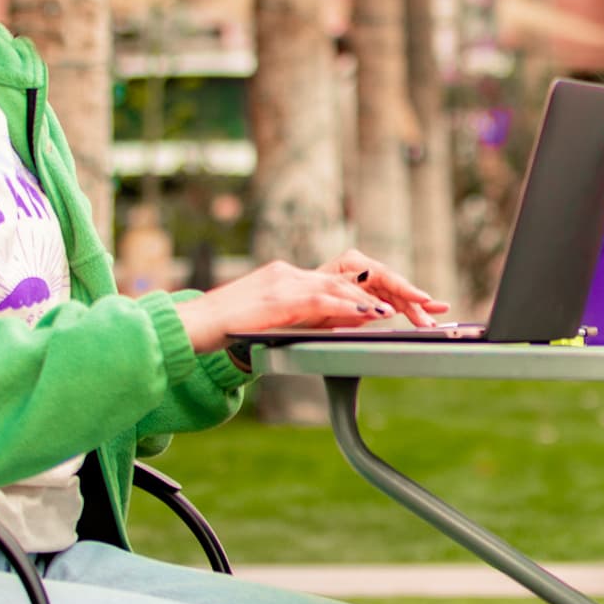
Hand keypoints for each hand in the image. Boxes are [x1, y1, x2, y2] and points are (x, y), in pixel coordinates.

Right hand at [179, 260, 386, 352]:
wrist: (192, 325)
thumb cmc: (224, 329)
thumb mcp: (269, 322)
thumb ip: (298, 320)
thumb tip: (333, 326)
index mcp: (286, 277)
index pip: (336, 279)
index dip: (368, 290)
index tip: (395, 301)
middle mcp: (288, 273)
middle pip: (345, 278)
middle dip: (381, 291)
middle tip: (411, 303)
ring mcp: (283, 282)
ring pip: (338, 286)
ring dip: (372, 300)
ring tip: (399, 311)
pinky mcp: (278, 297)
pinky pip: (322, 299)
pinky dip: (349, 306)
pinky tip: (370, 314)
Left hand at [320, 248, 449, 326]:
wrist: (293, 307)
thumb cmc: (307, 303)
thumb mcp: (327, 304)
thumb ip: (357, 304)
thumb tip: (381, 310)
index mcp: (352, 263)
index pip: (385, 275)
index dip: (405, 289)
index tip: (421, 298)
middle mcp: (365, 269)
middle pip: (396, 288)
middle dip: (415, 306)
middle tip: (428, 323)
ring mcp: (371, 283)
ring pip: (399, 297)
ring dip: (417, 311)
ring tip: (433, 324)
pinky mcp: (375, 296)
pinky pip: (398, 302)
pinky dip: (414, 308)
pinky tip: (437, 309)